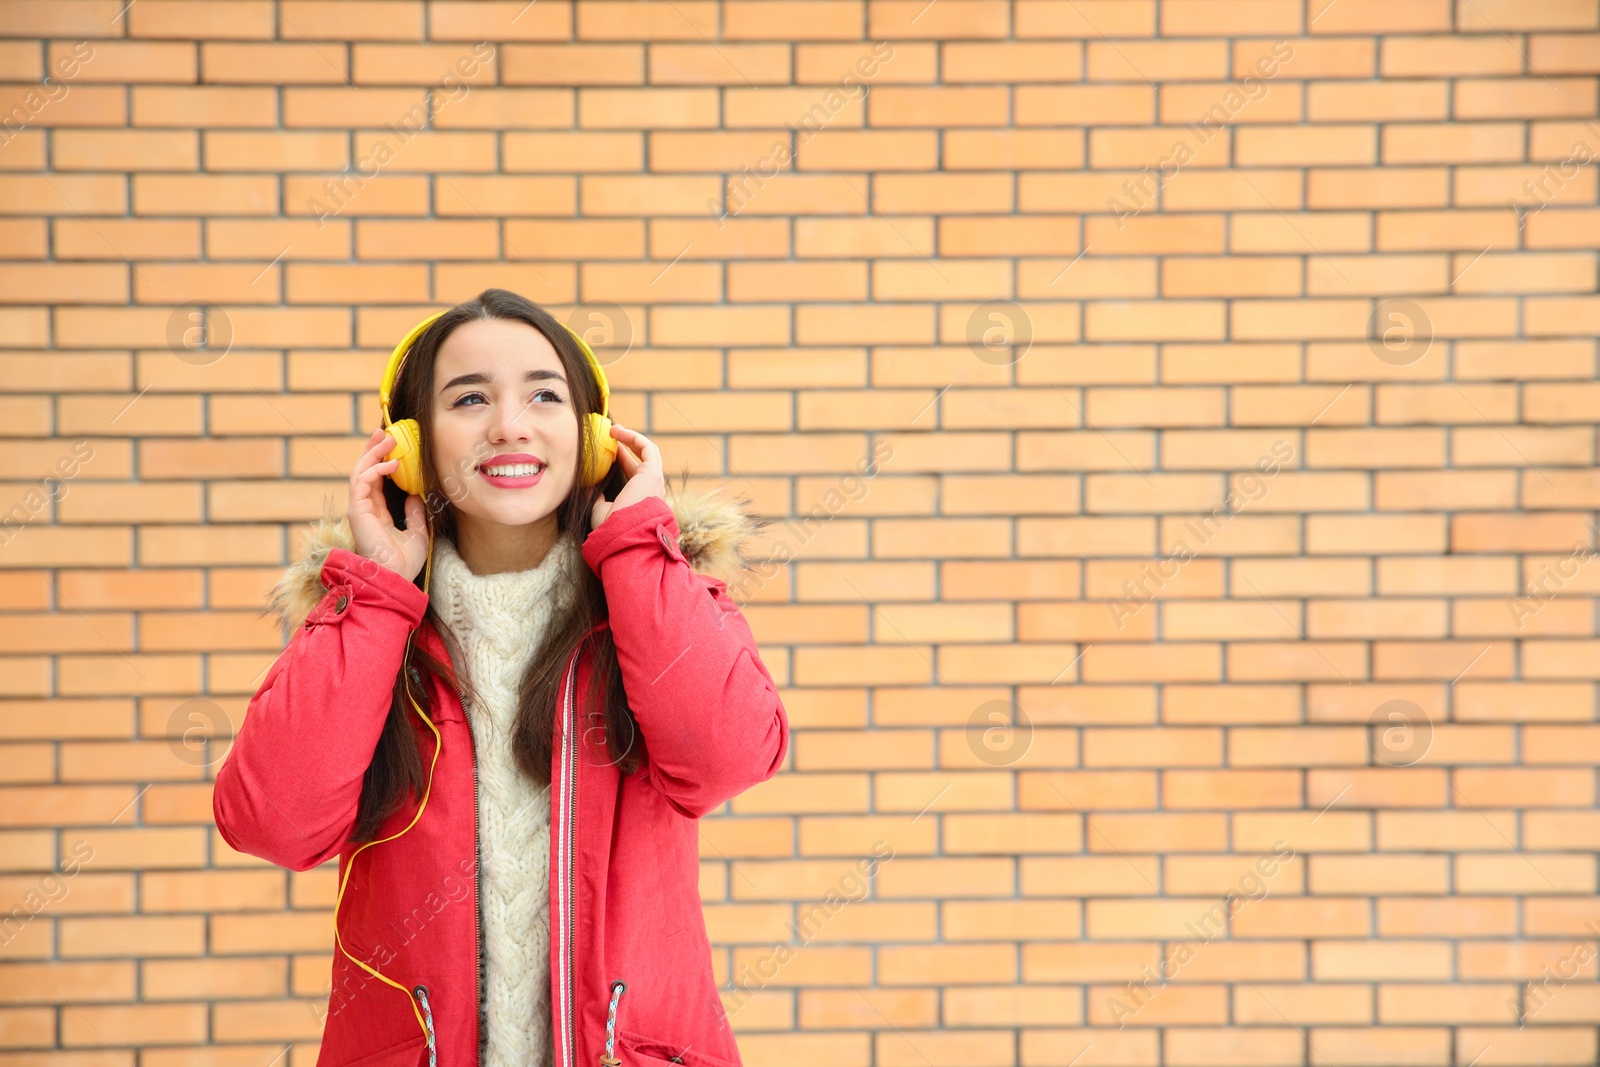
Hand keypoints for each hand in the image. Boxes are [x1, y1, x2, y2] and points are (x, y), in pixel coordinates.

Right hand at [349, 427, 429, 581]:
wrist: (395, 578)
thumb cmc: (404, 562)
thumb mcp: (418, 531)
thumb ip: (415, 512)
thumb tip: (415, 494)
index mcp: (377, 514)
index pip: (375, 480)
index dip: (382, 461)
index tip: (392, 445)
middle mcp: (365, 509)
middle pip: (364, 471)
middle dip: (373, 450)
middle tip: (385, 432)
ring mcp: (359, 509)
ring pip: (360, 471)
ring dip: (373, 453)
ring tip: (388, 438)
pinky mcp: (357, 510)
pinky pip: (361, 481)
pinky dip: (375, 469)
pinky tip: (391, 463)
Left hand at [590, 424, 664, 528]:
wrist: (624, 535)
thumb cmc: (612, 529)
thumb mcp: (600, 511)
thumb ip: (596, 498)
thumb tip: (585, 486)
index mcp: (641, 499)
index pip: (634, 474)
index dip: (623, 460)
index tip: (609, 452)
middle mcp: (651, 489)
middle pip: (642, 460)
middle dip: (628, 446)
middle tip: (611, 437)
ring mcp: (654, 480)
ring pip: (648, 452)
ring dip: (631, 438)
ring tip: (614, 430)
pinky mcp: (652, 473)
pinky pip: (647, 448)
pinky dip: (634, 438)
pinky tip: (618, 433)